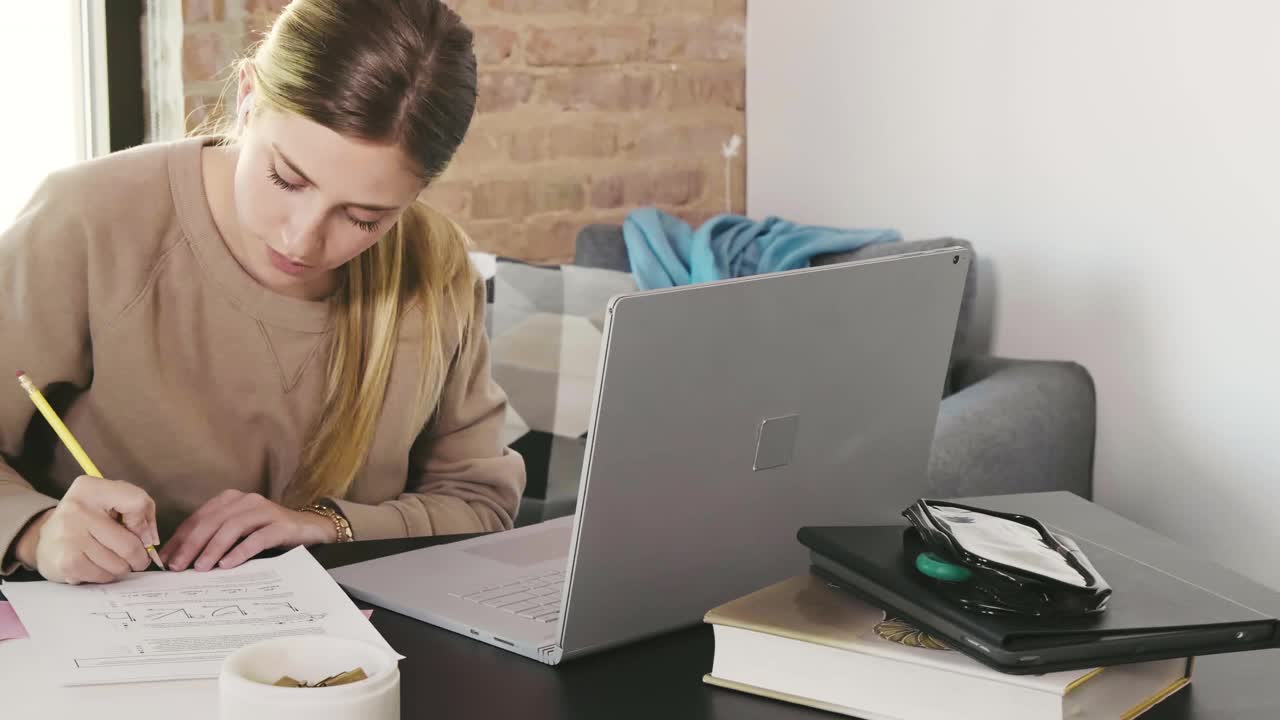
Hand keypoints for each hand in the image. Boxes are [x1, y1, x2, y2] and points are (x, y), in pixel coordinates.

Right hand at [18, 475, 158, 584]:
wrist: (46, 538)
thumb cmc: (91, 519)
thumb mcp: (113, 502)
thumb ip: (141, 512)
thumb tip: (150, 540)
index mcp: (92, 488)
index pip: (138, 503)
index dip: (146, 524)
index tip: (141, 533)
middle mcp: (77, 509)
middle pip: (130, 544)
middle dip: (139, 557)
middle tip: (136, 558)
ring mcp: (68, 536)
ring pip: (118, 565)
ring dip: (122, 568)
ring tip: (112, 559)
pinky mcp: (65, 562)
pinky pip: (103, 576)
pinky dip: (106, 576)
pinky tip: (97, 566)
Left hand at [161, 490, 335, 571]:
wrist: (309, 528)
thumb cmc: (267, 533)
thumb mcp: (237, 532)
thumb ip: (214, 538)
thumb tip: (181, 558)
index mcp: (230, 499)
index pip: (199, 518)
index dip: (180, 539)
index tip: (165, 560)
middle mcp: (246, 501)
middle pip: (212, 522)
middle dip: (191, 545)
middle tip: (178, 567)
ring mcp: (265, 511)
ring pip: (232, 528)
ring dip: (213, 549)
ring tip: (200, 568)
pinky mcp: (281, 525)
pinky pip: (257, 538)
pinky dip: (240, 551)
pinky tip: (228, 565)